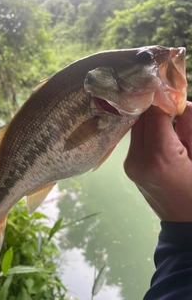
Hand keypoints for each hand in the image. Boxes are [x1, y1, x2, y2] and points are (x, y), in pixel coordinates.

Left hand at [124, 101, 191, 221]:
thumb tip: (180, 103)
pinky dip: (147, 130)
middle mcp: (137, 159)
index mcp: (159, 157)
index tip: (172, 91)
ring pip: (136, 127)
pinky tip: (159, 129)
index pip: (154, 114)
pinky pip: (136, 139)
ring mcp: (130, 164)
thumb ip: (190, 126)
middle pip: (141, 119)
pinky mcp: (129, 167)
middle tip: (170, 100)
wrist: (186, 224)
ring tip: (167, 114)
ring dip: (150, 118)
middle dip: (155, 106)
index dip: (162, 99)